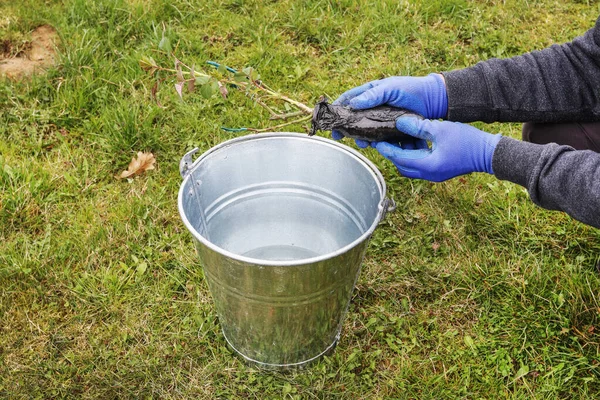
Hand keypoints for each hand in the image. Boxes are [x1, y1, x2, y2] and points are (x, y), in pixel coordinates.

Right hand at [331, 74, 447, 146]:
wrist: (433, 100)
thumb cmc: (411, 89)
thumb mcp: (390, 88)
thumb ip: (372, 95)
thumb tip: (353, 104)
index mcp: (370, 93)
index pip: (349, 99)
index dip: (338, 109)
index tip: (331, 119)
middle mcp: (373, 107)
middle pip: (354, 119)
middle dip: (348, 128)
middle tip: (341, 136)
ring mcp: (381, 119)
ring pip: (366, 131)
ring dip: (362, 138)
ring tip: (363, 143)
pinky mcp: (390, 130)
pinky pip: (380, 138)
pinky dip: (377, 144)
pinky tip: (376, 146)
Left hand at [375, 117, 501, 181]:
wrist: (488, 153)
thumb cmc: (467, 141)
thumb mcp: (440, 130)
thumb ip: (418, 127)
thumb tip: (400, 122)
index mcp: (427, 165)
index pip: (399, 157)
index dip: (386, 149)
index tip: (375, 141)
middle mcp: (428, 173)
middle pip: (402, 165)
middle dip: (392, 153)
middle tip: (381, 141)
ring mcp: (434, 174)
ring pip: (410, 166)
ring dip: (402, 155)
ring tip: (394, 140)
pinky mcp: (439, 171)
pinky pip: (420, 165)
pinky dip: (413, 156)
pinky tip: (412, 143)